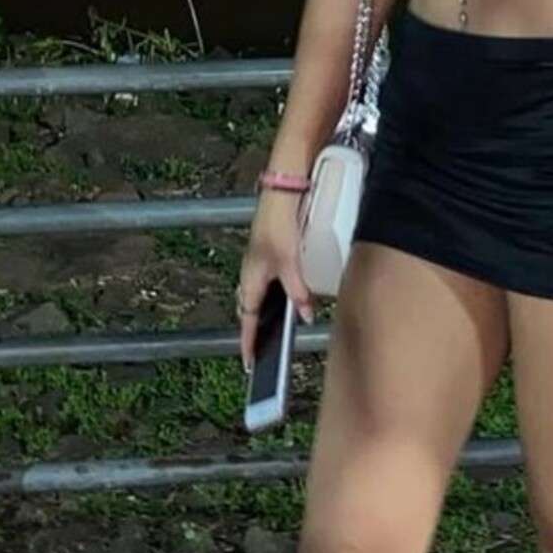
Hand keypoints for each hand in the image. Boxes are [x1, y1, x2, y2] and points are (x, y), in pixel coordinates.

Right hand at [237, 194, 314, 371]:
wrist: (282, 192)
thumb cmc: (278, 223)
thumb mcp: (290, 263)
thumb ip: (298, 291)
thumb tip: (305, 315)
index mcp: (251, 279)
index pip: (248, 319)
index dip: (248, 340)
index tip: (249, 360)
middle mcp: (252, 272)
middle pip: (251, 307)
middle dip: (256, 327)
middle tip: (263, 347)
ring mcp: (261, 262)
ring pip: (261, 294)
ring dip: (267, 310)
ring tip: (278, 326)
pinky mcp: (271, 251)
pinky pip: (271, 280)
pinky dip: (278, 292)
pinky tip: (293, 292)